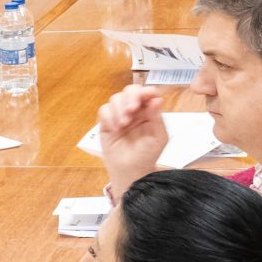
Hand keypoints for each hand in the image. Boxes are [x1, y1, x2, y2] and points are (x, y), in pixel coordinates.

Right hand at [94, 84, 169, 198]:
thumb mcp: (158, 138)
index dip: (146, 91)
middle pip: (130, 90)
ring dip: (119, 109)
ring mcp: (119, 114)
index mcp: (150, 111)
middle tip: (131, 110)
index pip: (148, 93)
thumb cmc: (146, 155)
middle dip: (130, 98)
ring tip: (123, 125)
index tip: (144, 97)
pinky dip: (109, 117)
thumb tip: (156, 99)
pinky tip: (114, 129)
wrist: (129, 170)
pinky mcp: (106, 122)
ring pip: (116, 98)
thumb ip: (157, 118)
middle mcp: (135, 110)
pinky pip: (104, 109)